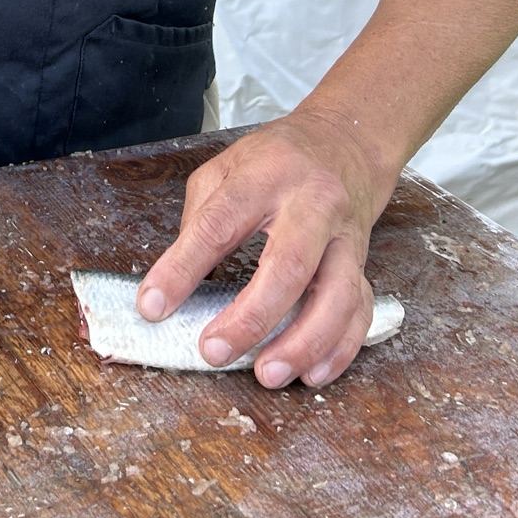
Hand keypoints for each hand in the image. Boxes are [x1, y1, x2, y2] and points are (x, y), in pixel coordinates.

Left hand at [136, 111, 391, 388]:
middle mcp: (312, 205)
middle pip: (288, 265)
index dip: (182, 268)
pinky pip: (361, 311)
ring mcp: (345, 237)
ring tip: (267, 374)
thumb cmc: (276, 159)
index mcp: (265, 176)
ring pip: (337, 295)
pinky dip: (340, 348)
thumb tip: (176, 279)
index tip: (153, 305)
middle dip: (250, 317)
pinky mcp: (364, 263)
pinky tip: (312, 373)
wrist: (346, 143)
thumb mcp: (226, 167)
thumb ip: (201, 216)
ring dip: (303, 342)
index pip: (218, 224)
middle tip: (213, 351)